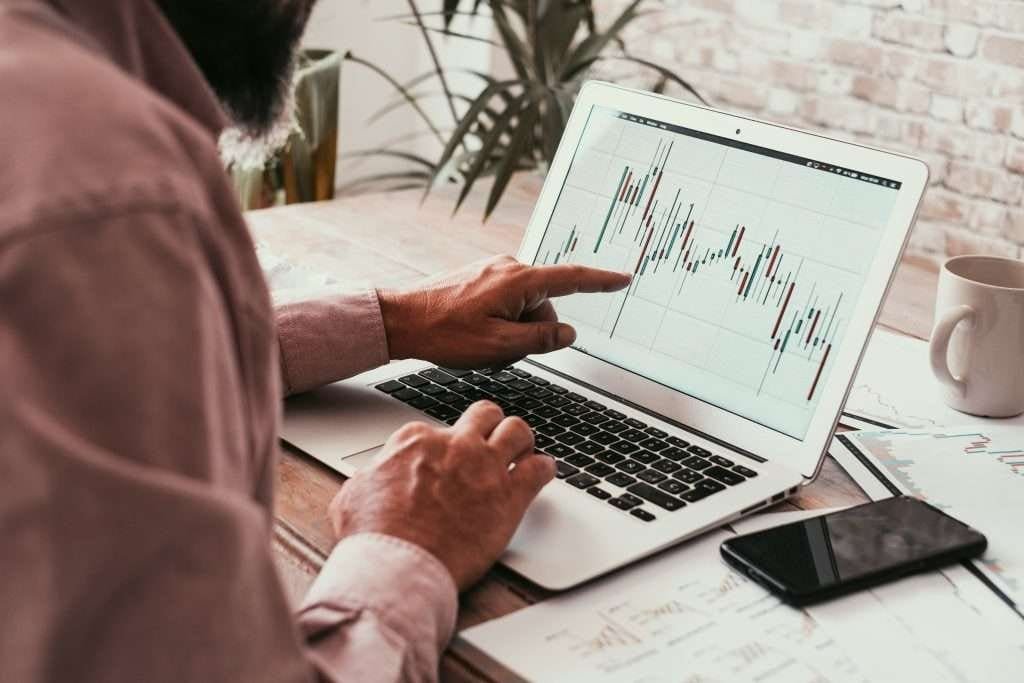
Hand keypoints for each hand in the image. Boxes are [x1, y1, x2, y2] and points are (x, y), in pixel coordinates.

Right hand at [327, 401, 554, 589]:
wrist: (397, 565)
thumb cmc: (373, 536)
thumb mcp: (353, 494)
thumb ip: (370, 478)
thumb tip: (371, 478)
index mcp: (416, 440)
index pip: (439, 428)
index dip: (445, 446)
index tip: (447, 460)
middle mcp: (455, 445)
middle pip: (484, 415)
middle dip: (489, 426)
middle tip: (491, 441)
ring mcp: (485, 466)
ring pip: (518, 430)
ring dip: (521, 440)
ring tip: (522, 452)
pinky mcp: (509, 496)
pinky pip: (540, 468)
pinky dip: (545, 468)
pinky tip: (542, 474)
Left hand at [378, 255, 630, 367]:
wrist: (401, 320)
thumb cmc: (445, 333)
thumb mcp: (499, 346)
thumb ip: (540, 340)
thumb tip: (567, 333)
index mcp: (519, 280)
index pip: (572, 278)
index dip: (601, 281)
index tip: (624, 278)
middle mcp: (509, 268)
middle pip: (544, 306)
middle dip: (531, 333)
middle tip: (499, 352)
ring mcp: (493, 272)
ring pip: (524, 309)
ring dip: (512, 332)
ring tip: (481, 346)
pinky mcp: (480, 279)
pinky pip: (506, 304)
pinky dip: (499, 324)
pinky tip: (474, 336)